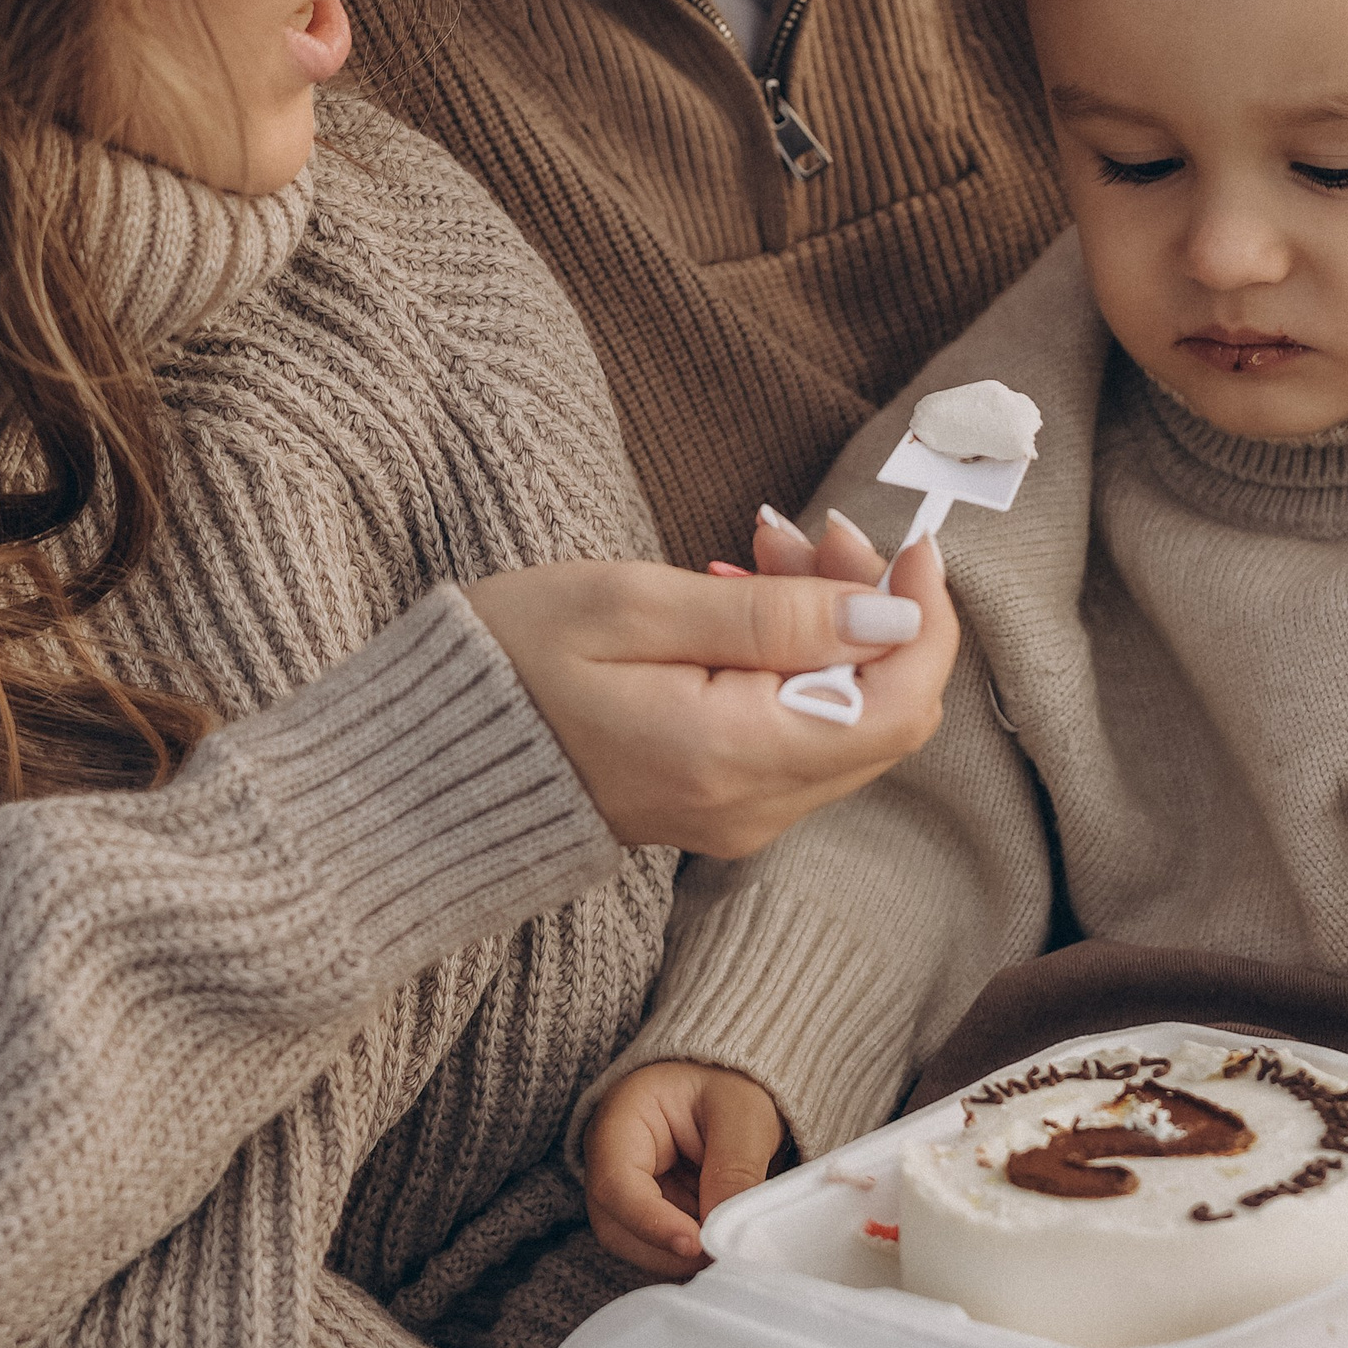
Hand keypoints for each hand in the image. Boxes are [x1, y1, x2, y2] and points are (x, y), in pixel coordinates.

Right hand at [463, 538, 953, 854]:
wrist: (422, 752)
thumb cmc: (507, 662)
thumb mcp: (633, 605)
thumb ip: (772, 616)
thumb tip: (892, 614)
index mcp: (731, 758)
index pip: (898, 705)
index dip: (926, 618)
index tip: (911, 541)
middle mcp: (751, 808)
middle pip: (887, 712)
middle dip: (874, 609)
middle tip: (807, 530)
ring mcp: (739, 817)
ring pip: (848, 718)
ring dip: (833, 627)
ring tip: (761, 549)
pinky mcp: (722, 807)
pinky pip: (800, 733)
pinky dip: (798, 662)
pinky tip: (743, 602)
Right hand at [586, 1062, 787, 1277]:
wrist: (731, 1088)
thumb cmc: (731, 1088)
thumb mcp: (744, 1115)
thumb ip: (734, 1170)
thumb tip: (724, 1235)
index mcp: (621, 1119)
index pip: (616, 1183)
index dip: (651, 1223)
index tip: (695, 1244)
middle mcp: (609, 1160)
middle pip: (617, 1226)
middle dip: (669, 1249)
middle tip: (721, 1254)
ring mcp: (625, 1191)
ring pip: (636, 1245)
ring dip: (681, 1256)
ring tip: (726, 1244)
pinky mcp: (646, 1213)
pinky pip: (657, 1247)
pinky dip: (688, 1254)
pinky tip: (718, 1243)